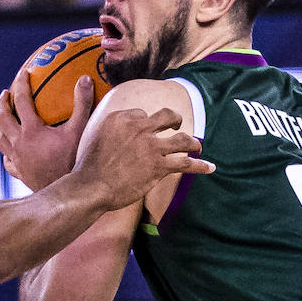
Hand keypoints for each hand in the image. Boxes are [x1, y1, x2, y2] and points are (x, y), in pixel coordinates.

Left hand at [0, 70, 93, 190]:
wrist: (67, 195)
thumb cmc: (75, 161)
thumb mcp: (81, 131)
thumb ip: (83, 104)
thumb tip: (84, 79)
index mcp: (32, 131)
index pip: (22, 100)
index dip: (21, 84)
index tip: (22, 73)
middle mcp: (19, 144)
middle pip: (3, 119)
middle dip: (2, 103)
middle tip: (5, 93)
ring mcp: (18, 160)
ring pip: (0, 139)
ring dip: (0, 125)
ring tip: (2, 118)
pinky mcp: (20, 174)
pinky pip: (7, 161)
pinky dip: (6, 153)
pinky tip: (9, 152)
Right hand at [74, 106, 212, 210]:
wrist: (92, 186)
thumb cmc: (90, 167)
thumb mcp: (97, 136)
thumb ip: (114, 130)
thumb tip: (123, 133)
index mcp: (122, 117)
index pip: (142, 114)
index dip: (145, 124)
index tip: (143, 134)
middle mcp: (140, 128)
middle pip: (167, 116)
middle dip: (175, 120)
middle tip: (177, 126)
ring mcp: (152, 147)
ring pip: (182, 139)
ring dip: (193, 143)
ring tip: (197, 146)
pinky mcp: (159, 167)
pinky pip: (187, 164)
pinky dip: (201, 166)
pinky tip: (211, 167)